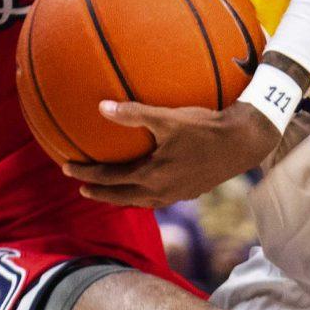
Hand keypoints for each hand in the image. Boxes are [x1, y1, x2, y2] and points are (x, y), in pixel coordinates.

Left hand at [62, 100, 277, 207]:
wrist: (242, 143)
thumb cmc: (205, 128)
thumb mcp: (167, 118)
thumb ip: (133, 114)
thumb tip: (101, 107)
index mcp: (151, 176)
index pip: (109, 179)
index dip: (86, 174)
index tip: (67, 168)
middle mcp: (161, 191)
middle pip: (121, 198)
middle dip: (99, 193)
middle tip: (81, 188)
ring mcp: (176, 194)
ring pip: (140, 202)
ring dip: (121, 198)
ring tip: (110, 193)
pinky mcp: (190, 192)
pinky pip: (157, 200)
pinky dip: (142, 196)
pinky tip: (146, 187)